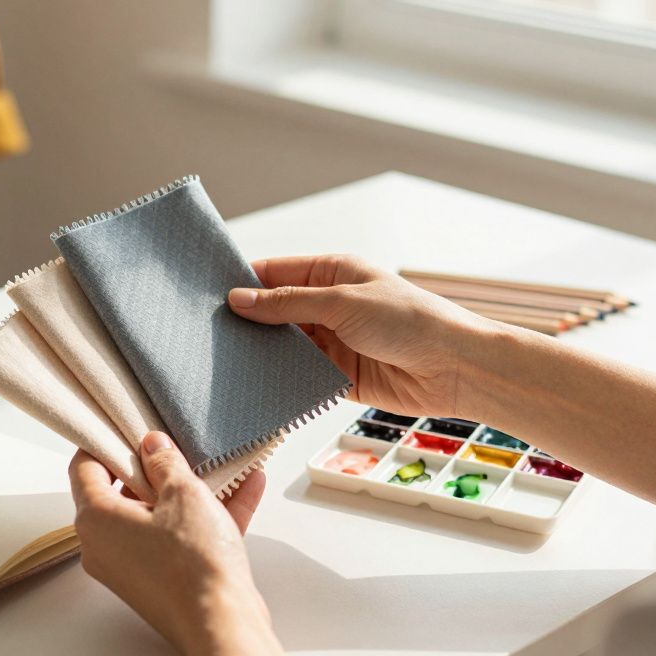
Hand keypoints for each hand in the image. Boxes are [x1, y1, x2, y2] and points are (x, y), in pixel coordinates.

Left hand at [69, 433, 323, 655]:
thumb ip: (164, 462)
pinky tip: (244, 489)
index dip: (102, 443)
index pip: (83, 469)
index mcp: (96, 520)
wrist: (222, 625)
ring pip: (154, 516)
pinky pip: (177, 538)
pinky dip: (203, 516)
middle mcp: (104, 546)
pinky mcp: (159, 580)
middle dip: (150, 467)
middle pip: (118, 492)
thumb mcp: (182, 493)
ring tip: (216, 464)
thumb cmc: (194, 564)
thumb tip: (152, 446)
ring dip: (185, 491)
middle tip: (173, 445)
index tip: (122, 427)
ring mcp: (131, 566)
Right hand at [227, 254, 492, 416]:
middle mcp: (327, 305)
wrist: (454, 368)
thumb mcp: (342, 301)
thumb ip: (288, 303)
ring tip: (217, 358)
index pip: (275, 272)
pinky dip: (275, 379)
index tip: (203, 291)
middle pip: (272, 310)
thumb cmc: (410, 320)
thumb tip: (239, 299)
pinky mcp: (334, 376)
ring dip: (257, 352)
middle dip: (243, 319)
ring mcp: (330, 342)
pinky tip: (249, 383)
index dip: (241, 279)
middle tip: (200, 330)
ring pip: (280, 345)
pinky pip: (296, 376)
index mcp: (331, 273)